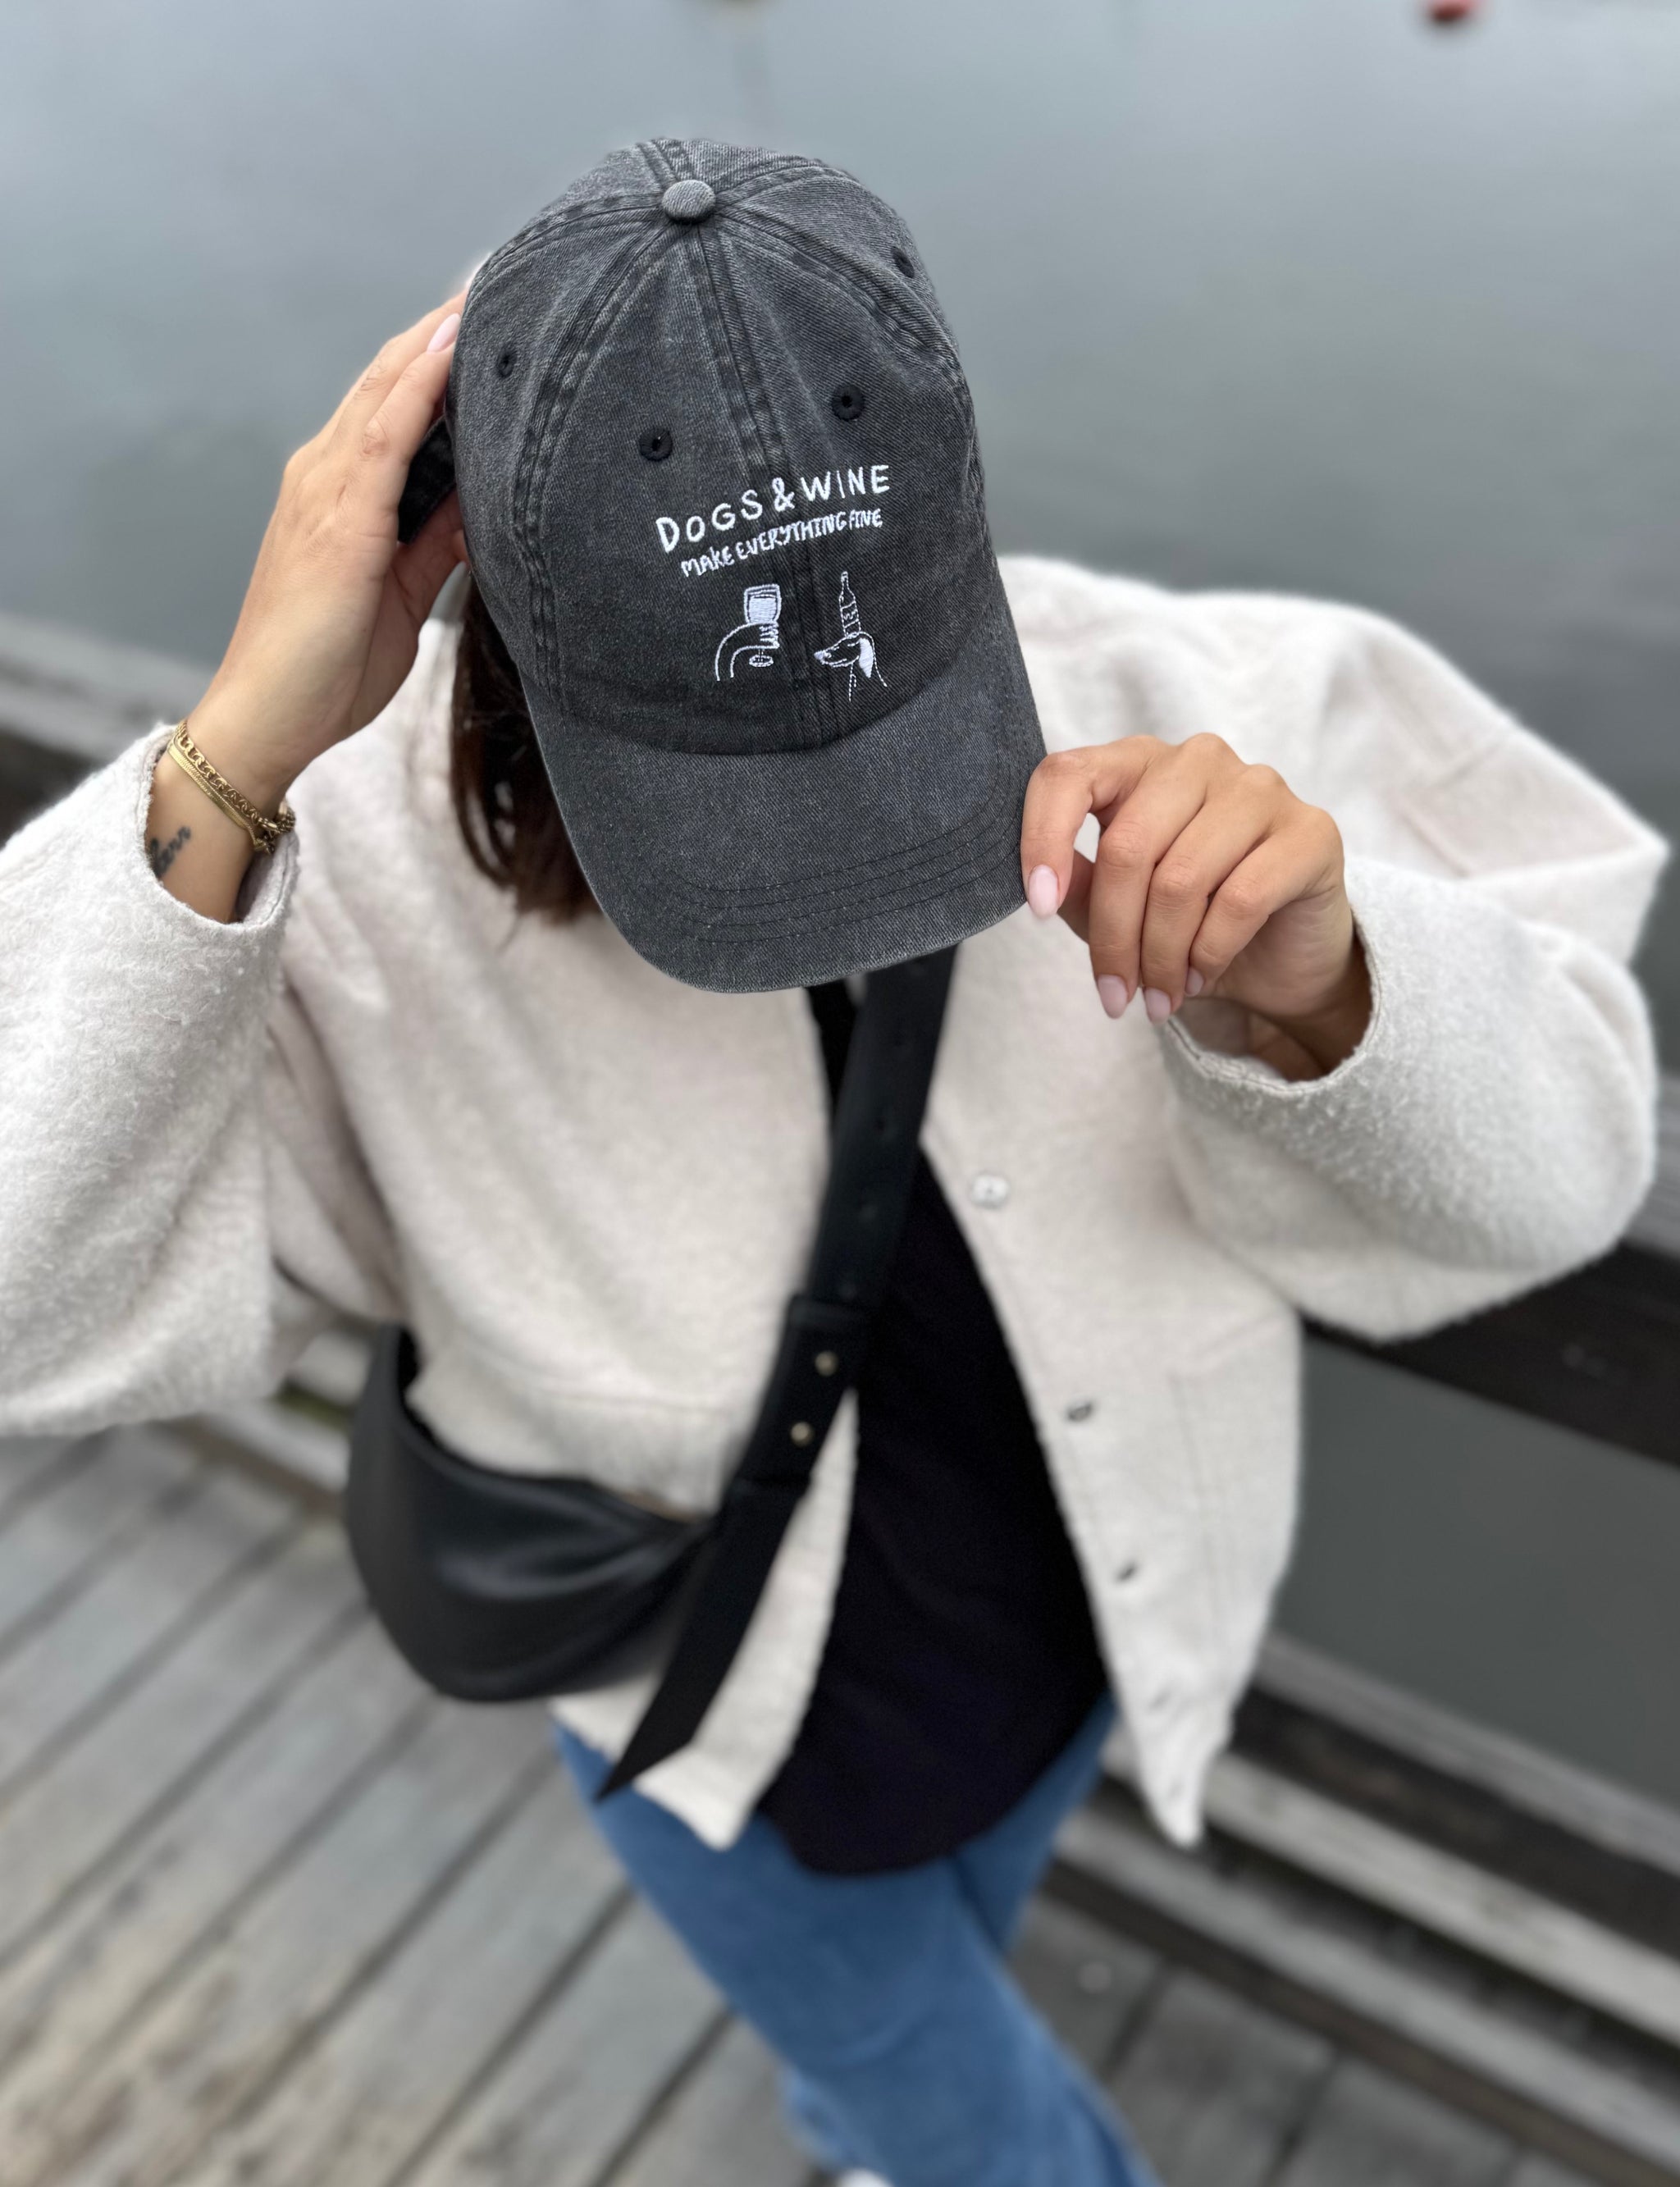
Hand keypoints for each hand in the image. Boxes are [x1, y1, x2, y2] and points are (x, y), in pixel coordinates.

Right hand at [186, 292, 468, 810]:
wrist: (270, 719)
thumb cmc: (327, 667)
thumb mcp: (401, 595)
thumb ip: (436, 544)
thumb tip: (482, 509)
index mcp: (340, 493)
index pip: (393, 407)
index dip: (437, 360)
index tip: (487, 320)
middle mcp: (325, 476)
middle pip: (389, 383)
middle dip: (441, 333)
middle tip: (497, 281)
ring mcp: (326, 493)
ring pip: (387, 395)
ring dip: (436, 343)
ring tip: (485, 294)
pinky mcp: (339, 522)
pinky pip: (384, 439)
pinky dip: (419, 390)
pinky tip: (451, 352)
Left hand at [1020, 734, 1371, 1076]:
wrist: (1281, 963)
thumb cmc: (1188, 926)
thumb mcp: (1117, 911)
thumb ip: (1078, 887)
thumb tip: (1043, 887)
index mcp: (1139, 764)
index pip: (1069, 775)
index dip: (1043, 840)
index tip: (1039, 908)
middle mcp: (1199, 761)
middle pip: (1128, 845)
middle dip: (1114, 936)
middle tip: (1115, 995)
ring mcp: (1260, 789)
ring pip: (1181, 878)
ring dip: (1161, 956)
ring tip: (1159, 996)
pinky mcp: (1311, 832)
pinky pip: (1240, 898)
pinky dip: (1209, 953)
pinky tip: (1200, 977)